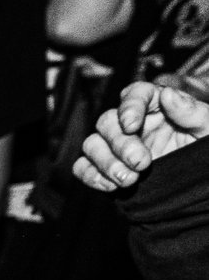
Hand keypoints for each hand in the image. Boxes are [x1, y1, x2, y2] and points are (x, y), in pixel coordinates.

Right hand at [77, 81, 208, 189]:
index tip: (131, 124)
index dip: (129, 107)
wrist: (200, 180)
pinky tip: (111, 185)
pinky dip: (91, 176)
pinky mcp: (106, 168)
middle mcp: (132, 124)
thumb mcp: (208, 128)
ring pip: (92, 145)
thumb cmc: (205, 149)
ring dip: (105, 162)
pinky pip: (84, 167)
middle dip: (121, 144)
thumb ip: (192, 112)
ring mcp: (117, 147)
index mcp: (156, 106)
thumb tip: (169, 96)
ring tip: (129, 179)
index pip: (135, 94)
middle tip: (141, 162)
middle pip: (108, 123)